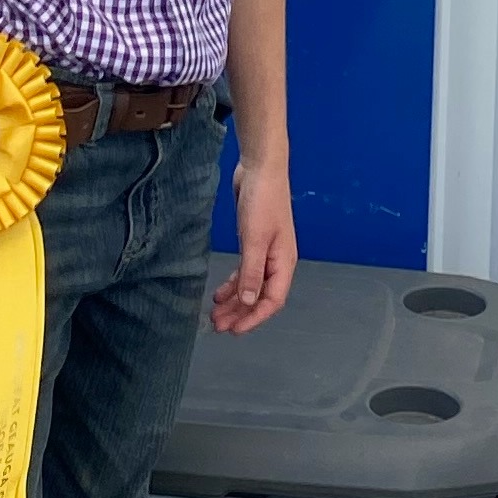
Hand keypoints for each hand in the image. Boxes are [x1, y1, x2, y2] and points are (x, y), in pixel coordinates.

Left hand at [213, 158, 296, 332]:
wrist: (261, 167)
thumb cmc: (262, 201)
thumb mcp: (255, 238)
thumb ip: (251, 272)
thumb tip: (247, 303)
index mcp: (283, 262)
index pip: (272, 300)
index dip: (254, 318)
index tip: (234, 331)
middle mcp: (277, 261)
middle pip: (260, 296)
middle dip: (240, 313)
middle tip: (217, 326)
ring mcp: (265, 252)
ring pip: (250, 285)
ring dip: (234, 301)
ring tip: (215, 314)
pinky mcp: (254, 242)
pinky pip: (244, 271)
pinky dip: (233, 284)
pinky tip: (220, 292)